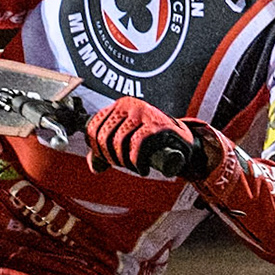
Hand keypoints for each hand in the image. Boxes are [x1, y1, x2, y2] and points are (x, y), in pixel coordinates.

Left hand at [86, 98, 214, 179]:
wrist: (181, 139)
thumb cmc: (151, 139)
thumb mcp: (126, 139)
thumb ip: (108, 149)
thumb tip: (94, 166)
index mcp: (118, 106)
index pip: (93, 126)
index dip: (94, 147)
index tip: (105, 159)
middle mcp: (128, 105)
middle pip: (104, 135)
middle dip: (109, 156)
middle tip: (121, 165)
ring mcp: (143, 113)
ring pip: (119, 141)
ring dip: (123, 161)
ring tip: (132, 166)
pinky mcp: (157, 124)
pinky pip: (137, 145)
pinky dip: (137, 162)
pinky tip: (142, 168)